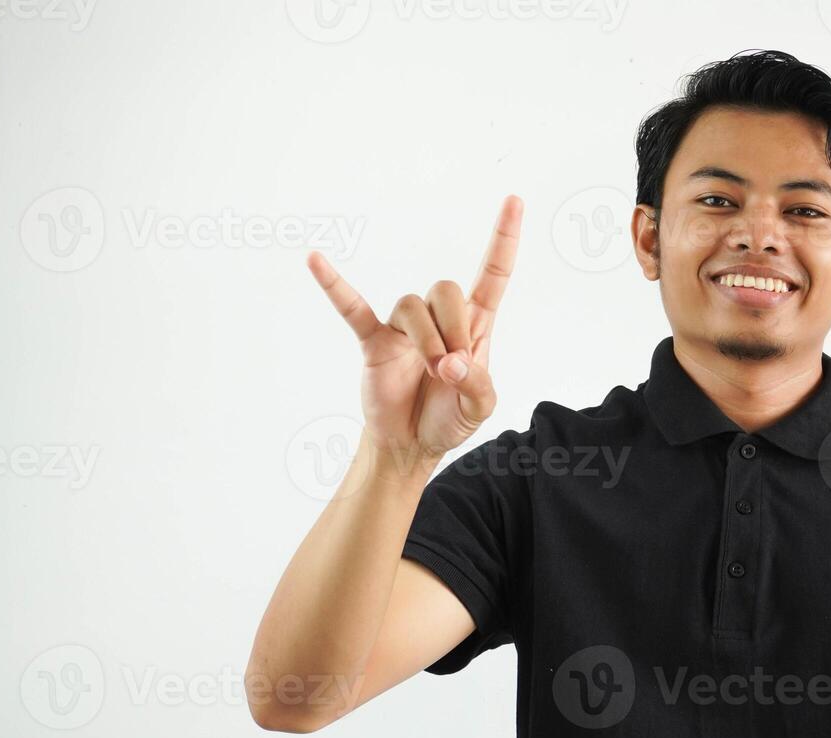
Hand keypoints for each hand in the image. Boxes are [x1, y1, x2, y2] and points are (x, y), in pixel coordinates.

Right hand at [307, 194, 522, 469]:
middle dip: (454, 328)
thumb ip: (478, 384)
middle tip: (453, 368)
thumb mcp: (481, 407)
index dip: (504, 239)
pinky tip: (315, 260)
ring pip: (413, 305)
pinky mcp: (374, 341)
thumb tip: (453, 363)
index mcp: (474, 325)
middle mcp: (440, 318)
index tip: (515, 200)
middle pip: (446, 288)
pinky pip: (353, 307)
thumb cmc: (450, 417)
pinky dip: (335, 285)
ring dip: (427, 339)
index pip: (493, 272)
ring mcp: (404, 328)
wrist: (413, 444)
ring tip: (434, 372)